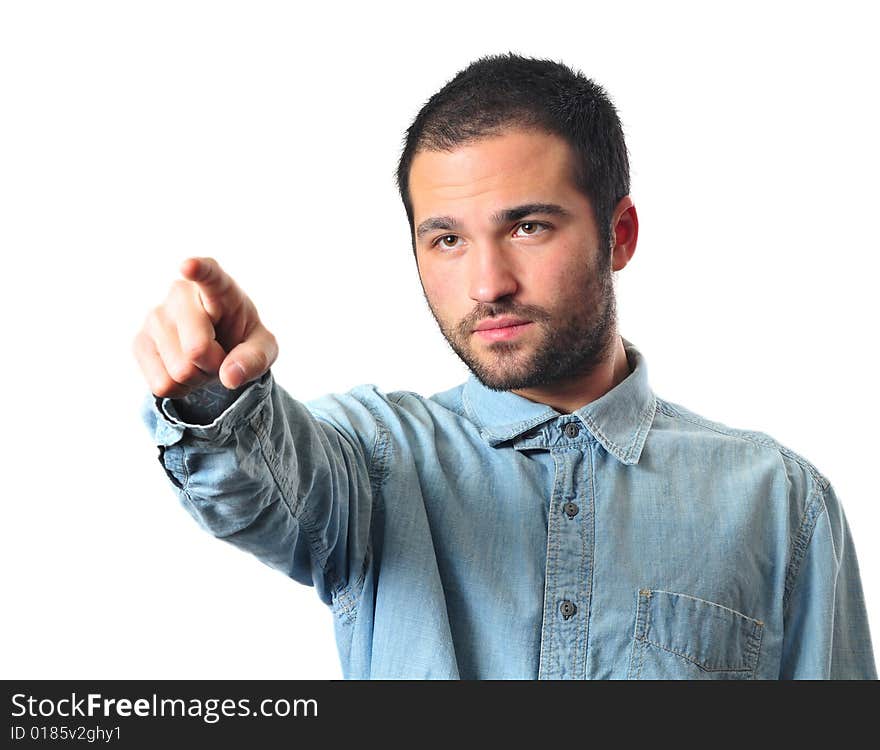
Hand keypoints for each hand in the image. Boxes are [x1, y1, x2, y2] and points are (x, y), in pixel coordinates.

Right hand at [133, 257, 277, 398]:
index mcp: (219, 286)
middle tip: (220, 354)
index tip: (189, 266)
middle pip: (197, 349)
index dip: (199, 271)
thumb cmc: (241, 339)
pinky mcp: (139, 342)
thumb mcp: (264, 348)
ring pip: (179, 371)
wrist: (215, 349)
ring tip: (201, 359)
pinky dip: (180, 388)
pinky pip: (162, 385)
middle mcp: (181, 294)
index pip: (209, 275)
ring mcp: (155, 317)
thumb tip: (229, 376)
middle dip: (215, 364)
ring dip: (197, 376)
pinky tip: (183, 368)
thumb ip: (255, 359)